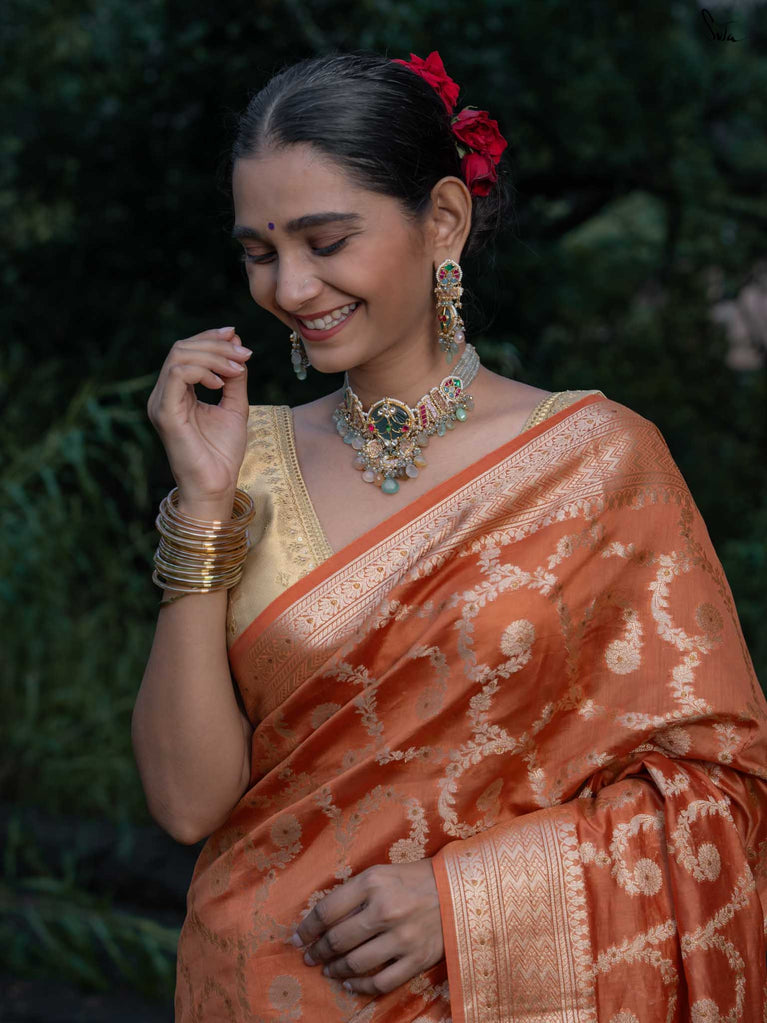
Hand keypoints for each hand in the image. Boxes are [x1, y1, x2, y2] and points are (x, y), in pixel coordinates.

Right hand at [147, 326, 251, 509]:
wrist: (216, 486)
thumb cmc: (222, 454)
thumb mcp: (235, 407)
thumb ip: (234, 378)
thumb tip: (237, 346)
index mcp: (177, 393)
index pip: (186, 351)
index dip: (210, 338)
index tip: (237, 336)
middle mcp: (164, 395)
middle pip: (182, 349)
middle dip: (217, 345)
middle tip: (245, 354)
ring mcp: (161, 403)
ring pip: (179, 357)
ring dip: (214, 356)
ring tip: (237, 368)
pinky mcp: (165, 413)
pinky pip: (178, 375)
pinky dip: (203, 371)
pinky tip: (221, 382)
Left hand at [291, 860, 443, 996]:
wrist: (456, 890)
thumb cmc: (412, 879)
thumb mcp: (380, 873)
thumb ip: (353, 893)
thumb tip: (321, 919)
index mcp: (372, 883)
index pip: (327, 911)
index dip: (307, 928)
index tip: (297, 938)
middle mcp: (385, 910)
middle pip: (338, 940)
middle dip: (318, 952)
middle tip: (309, 957)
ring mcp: (402, 937)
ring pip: (356, 964)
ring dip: (336, 970)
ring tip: (328, 970)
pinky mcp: (417, 959)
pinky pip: (381, 982)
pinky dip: (361, 986)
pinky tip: (351, 984)